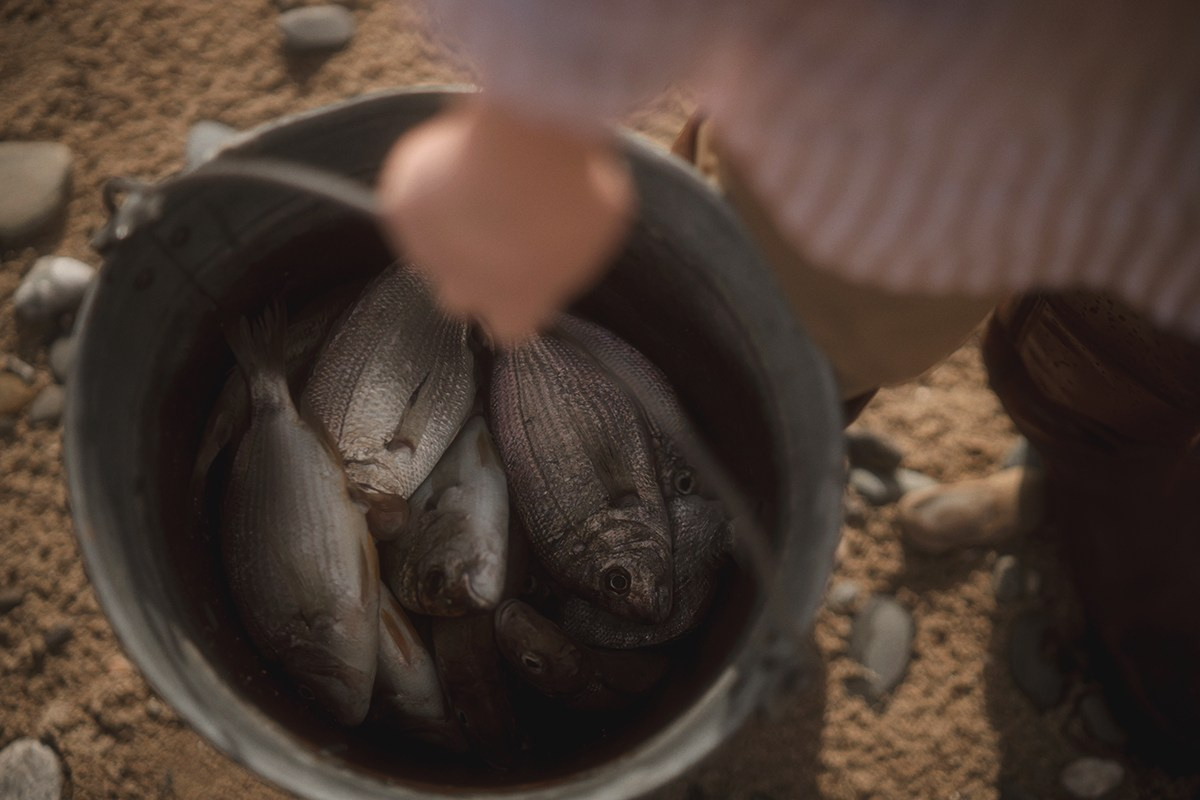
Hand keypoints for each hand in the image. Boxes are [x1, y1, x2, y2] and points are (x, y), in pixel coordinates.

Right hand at [377, 99, 634, 344]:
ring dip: (448, 229)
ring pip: (430, 251)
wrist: (525, 140)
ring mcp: (426, 252)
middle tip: (491, 234)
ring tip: (474, 189)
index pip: (509, 331)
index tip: (522, 282)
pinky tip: (452, 160)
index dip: (514, 306)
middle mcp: (465, 290)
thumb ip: (575, 247)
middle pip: (458, 298)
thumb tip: (571, 232)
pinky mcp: (401, 211)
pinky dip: (424, 187)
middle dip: (471, 274)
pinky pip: (409, 203)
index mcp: (517, 305)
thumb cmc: (576, 187)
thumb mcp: (601, 224)